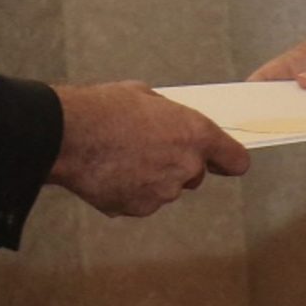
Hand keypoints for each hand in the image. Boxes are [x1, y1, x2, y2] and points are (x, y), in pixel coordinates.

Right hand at [49, 82, 250, 216]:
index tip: (223, 160)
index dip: (229, 160)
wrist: (69, 135)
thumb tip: (170, 121)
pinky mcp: (138, 209)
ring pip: (166, 189)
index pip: (236, 160)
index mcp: (195, 134)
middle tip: (148, 147)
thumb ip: (169, 115)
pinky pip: (140, 201)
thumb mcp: (145, 96)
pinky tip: (110, 172)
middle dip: (178, 165)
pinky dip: (129, 191)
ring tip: (121, 157)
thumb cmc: (105, 109)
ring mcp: (162, 193)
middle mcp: (186, 167)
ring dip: (151, 178)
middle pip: (195, 174)